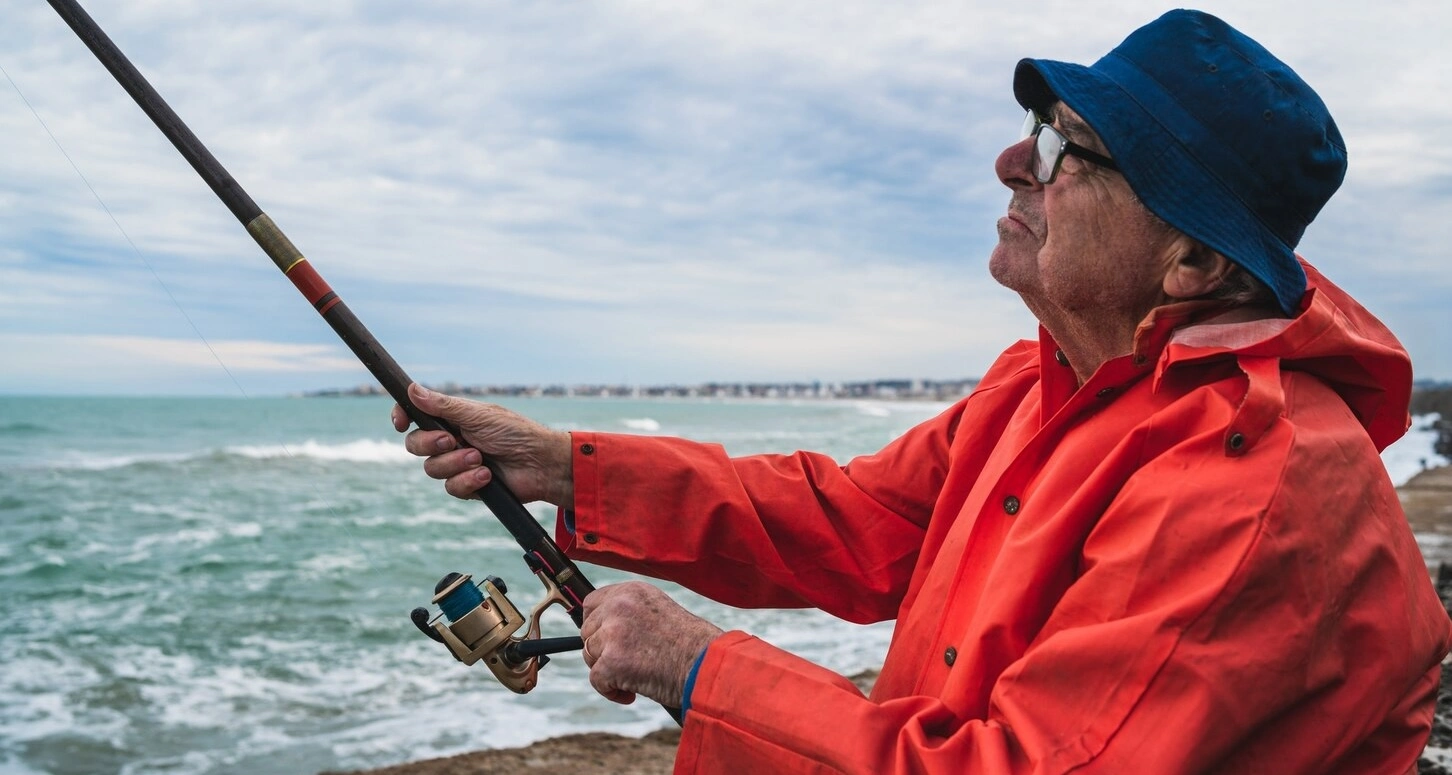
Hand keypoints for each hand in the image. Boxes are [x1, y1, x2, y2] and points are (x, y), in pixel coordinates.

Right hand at [391, 383, 573, 504]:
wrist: (541, 465)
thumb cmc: (515, 433)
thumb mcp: (478, 415)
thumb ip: (444, 406)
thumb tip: (413, 390)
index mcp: (453, 417)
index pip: (416, 415)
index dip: (402, 417)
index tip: (400, 423)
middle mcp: (451, 439)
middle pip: (415, 445)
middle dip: (430, 444)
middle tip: (451, 440)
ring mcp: (458, 463)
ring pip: (431, 469)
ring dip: (455, 463)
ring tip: (480, 458)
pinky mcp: (468, 485)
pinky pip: (451, 488)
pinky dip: (468, 481)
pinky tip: (487, 475)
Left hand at [579, 581, 723, 707]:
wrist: (706, 664)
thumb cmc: (691, 644)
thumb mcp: (658, 611)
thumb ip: (631, 613)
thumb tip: (602, 629)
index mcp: (631, 591)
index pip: (592, 603)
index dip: (596, 624)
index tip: (605, 639)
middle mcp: (619, 606)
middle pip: (587, 631)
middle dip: (602, 650)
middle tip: (626, 663)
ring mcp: (613, 633)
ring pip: (590, 655)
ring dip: (607, 670)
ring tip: (634, 677)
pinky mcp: (611, 661)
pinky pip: (596, 680)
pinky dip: (612, 691)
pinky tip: (632, 693)